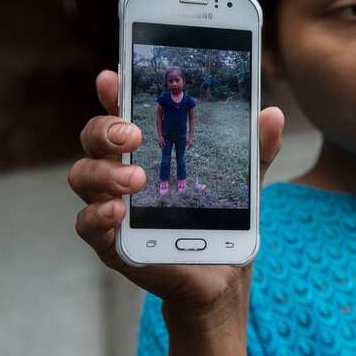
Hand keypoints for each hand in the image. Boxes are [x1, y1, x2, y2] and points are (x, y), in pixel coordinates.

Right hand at [69, 70, 283, 313]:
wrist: (221, 277)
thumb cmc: (221, 222)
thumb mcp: (244, 183)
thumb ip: (257, 150)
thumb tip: (273, 115)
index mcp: (147, 151)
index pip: (122, 113)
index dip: (114, 93)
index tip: (113, 78)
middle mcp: (121, 173)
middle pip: (93, 138)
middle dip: (105, 129)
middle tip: (131, 135)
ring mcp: (112, 207)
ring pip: (82, 176)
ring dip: (102, 172)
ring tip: (135, 179)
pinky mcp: (113, 244)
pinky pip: (86, 225)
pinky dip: (96, 215)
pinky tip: (118, 211)